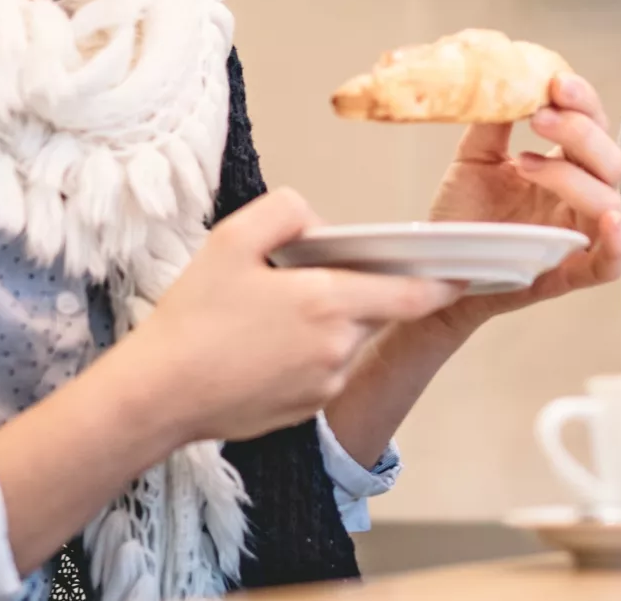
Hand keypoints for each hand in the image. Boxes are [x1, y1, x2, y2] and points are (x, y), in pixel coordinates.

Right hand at [120, 188, 463, 441]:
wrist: (160, 394)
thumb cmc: (193, 318)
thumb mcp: (232, 240)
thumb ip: (286, 213)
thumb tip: (318, 224)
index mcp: (329, 302)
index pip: (413, 293)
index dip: (442, 282)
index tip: (460, 272)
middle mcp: (339, 347)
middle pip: (379, 312)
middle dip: (366, 291)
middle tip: (326, 277)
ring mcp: (326, 383)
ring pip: (350, 342)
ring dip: (333, 324)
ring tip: (276, 314)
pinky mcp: (308, 409)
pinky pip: (326, 371)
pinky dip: (310, 354)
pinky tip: (264, 347)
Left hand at [425, 73, 620, 331]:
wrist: (439, 267)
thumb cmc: (464, 217)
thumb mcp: (473, 159)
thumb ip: (493, 120)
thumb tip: (504, 73)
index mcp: (563, 166)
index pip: (591, 125)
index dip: (582, 101)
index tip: (555, 82)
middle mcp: (578, 198)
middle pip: (609, 158)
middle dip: (579, 132)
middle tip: (540, 116)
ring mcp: (577, 234)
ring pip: (608, 200)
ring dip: (573, 175)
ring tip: (523, 163)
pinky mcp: (571, 273)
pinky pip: (610, 263)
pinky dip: (617, 243)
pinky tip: (608, 221)